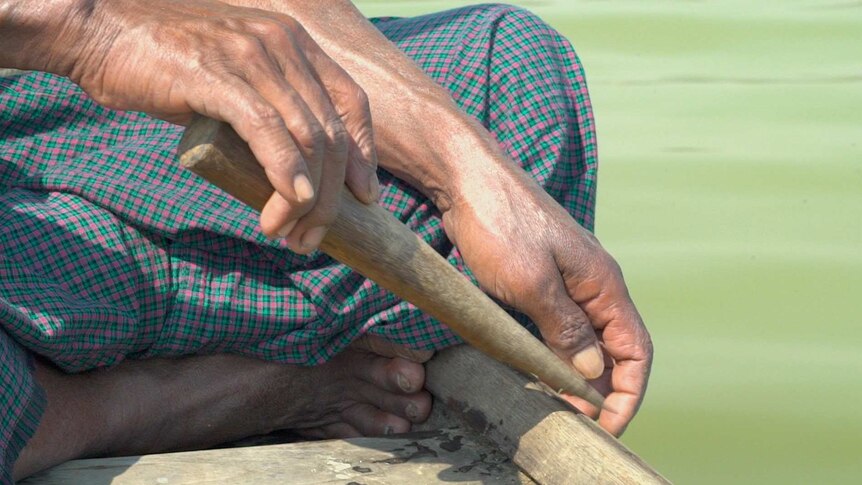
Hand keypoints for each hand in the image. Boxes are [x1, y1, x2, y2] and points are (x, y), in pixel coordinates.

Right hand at [33, 0, 379, 251]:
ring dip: (306, 199)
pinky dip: (285, 171)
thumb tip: (294, 171)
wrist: (101, 33)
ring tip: (290, 236)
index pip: (351, 102)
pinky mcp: (217, 75)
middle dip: (332, 196)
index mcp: (293, 43)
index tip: (365, 196)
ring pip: (305, 137)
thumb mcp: (234, 79)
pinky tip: (289, 203)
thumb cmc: (165, 63)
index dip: (364, 154)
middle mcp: (281, 43)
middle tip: (313, 238)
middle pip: (330, 131)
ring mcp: (251, 56)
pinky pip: (266, 129)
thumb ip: (269, 110)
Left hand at [442, 170, 652, 435]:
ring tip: (552, 405)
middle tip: (570, 422)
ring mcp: (564, 281)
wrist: (465, 176)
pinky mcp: (537, 279)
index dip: (626, 394)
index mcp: (603, 284)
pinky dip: (551, 354)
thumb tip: (593, 372)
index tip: (603, 427)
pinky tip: (534, 370)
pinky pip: (556, 326)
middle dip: (598, 392)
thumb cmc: (500, 222)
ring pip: (583, 340)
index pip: (635, 351)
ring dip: (574, 375)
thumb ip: (567, 330)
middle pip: (612, 350)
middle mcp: (591, 284)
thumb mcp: (533, 283)